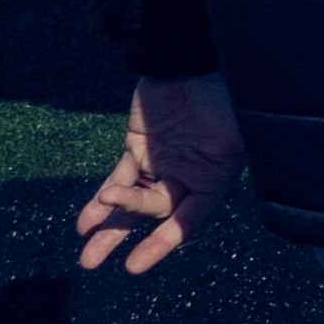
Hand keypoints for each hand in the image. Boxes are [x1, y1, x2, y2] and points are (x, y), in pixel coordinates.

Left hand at [77, 73, 243, 276]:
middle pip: (153, 213)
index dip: (162, 243)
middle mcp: (186, 176)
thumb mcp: (237, 130)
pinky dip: (100, 200)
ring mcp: (160, 163)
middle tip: (92, 262)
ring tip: (86, 257)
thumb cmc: (223, 92)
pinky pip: (116, 179)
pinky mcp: (137, 148)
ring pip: (130, 202)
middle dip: (123, 235)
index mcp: (214, 177)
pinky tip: (85, 222)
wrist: (193, 57)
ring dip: (108, 227)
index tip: (134, 266)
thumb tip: (218, 188)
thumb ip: (228, 158)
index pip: (187, 219)